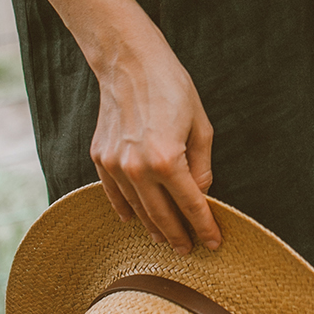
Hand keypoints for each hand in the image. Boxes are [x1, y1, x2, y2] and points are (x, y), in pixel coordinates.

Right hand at [90, 25, 220, 253]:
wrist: (129, 63)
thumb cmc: (171, 88)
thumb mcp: (200, 126)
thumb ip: (202, 166)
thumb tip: (200, 194)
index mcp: (168, 160)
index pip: (191, 205)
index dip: (204, 227)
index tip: (213, 244)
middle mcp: (138, 168)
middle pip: (162, 215)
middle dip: (179, 236)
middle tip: (189, 250)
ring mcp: (115, 165)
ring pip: (138, 209)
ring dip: (153, 228)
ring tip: (166, 240)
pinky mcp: (100, 158)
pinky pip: (114, 195)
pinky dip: (126, 210)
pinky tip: (135, 221)